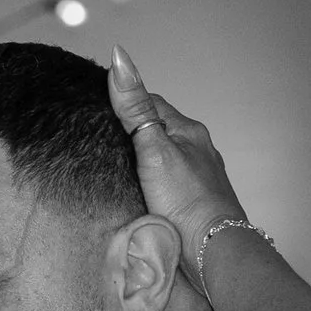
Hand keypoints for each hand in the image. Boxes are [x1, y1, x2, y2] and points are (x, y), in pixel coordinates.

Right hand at [108, 48, 244, 282]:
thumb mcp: (153, 150)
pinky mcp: (193, 204)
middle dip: (131, 133)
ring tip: (114, 167)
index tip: (96, 106)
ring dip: (141, 160)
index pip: (150, 103)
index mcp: (189, 131)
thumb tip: (120, 58)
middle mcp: (197, 150)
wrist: (214, 253)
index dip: (123, 101)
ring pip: (163, 158)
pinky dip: (150, 183)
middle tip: (98, 139)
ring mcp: (197, 178)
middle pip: (157, 131)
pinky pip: (167, 183)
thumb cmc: (186, 202)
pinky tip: (138, 193)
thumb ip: (135, 109)